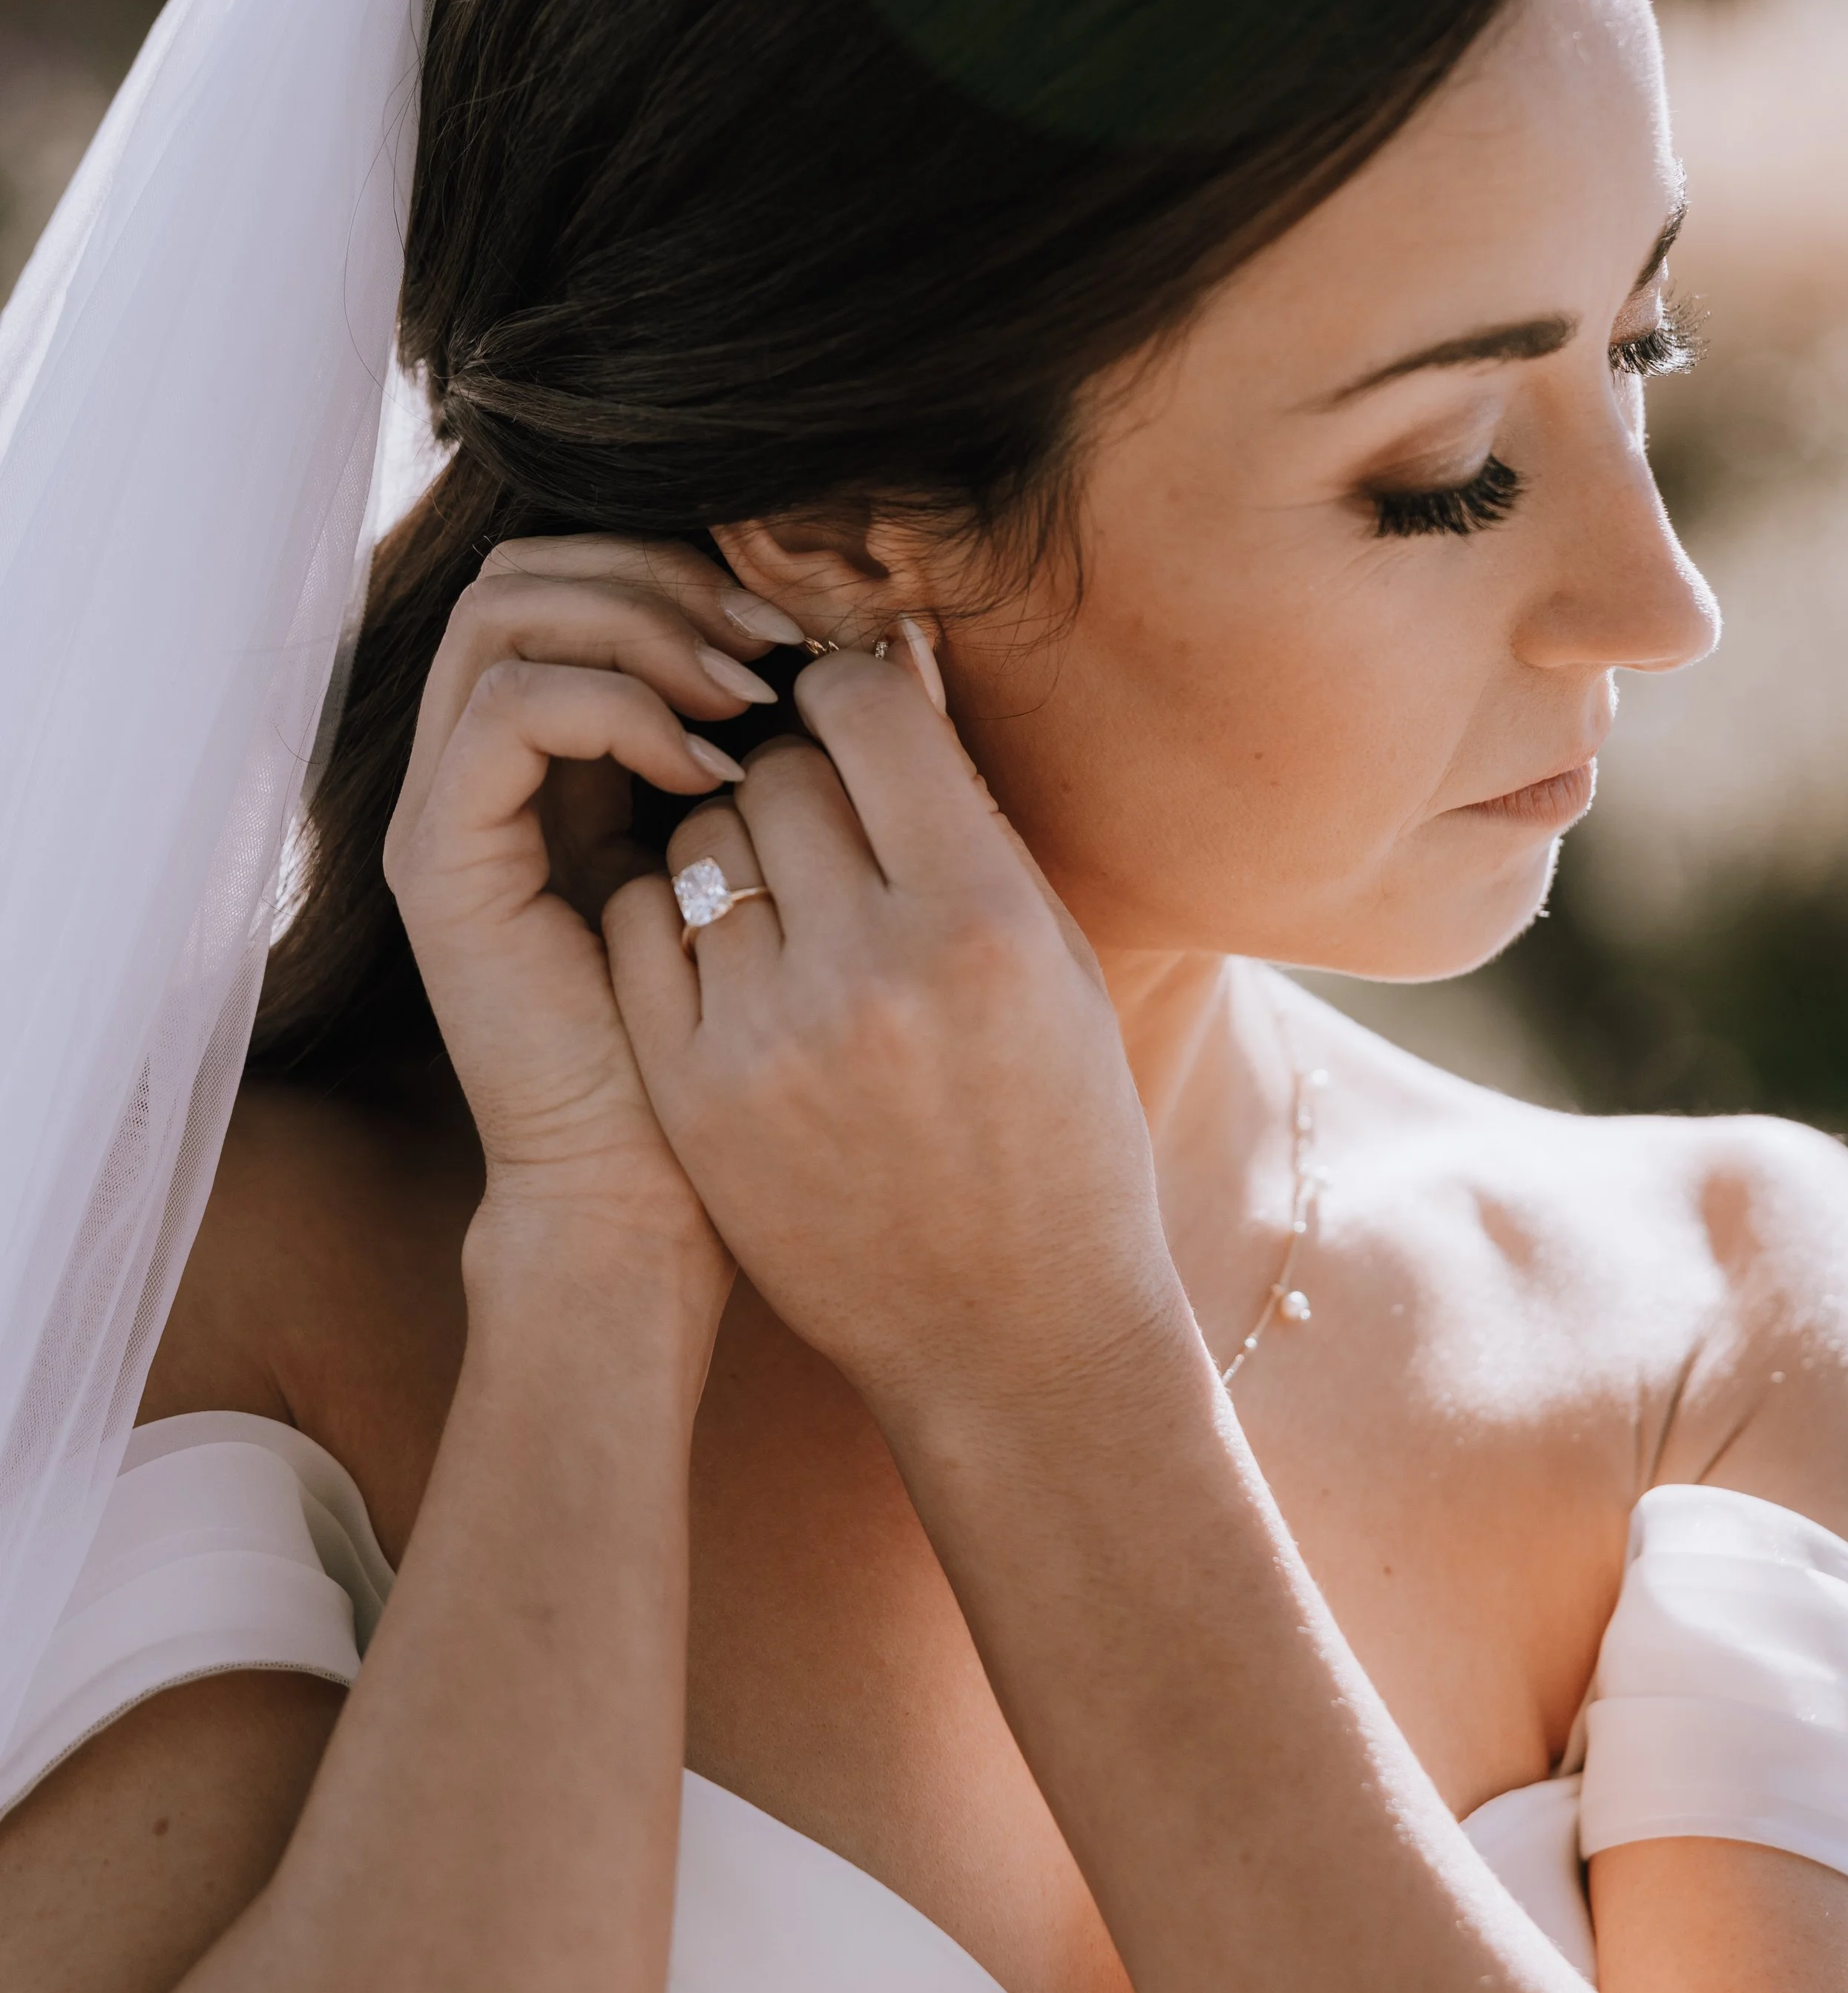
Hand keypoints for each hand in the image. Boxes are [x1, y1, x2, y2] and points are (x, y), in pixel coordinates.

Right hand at [382, 535, 795, 1260]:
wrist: (652, 1203)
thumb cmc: (740, 1052)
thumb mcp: (772, 866)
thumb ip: (781, 753)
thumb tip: (878, 636)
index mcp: (552, 763)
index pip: (577, 581)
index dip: (686, 571)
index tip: (801, 634)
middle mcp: (475, 772)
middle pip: (525, 570)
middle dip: (659, 577)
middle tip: (772, 647)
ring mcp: (445, 812)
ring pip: (502, 613)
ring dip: (641, 627)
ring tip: (747, 700)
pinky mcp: (440, 864)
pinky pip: (507, 711)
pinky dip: (615, 707)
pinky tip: (708, 771)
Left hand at [605, 651, 1189, 1430]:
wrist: (1008, 1330)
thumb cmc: (1058, 1130)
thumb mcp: (1053, 960)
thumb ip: (967, 815)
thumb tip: (890, 661)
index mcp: (984, 922)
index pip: (866, 709)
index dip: (855, 690)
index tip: (858, 710)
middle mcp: (870, 970)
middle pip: (779, 769)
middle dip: (800, 771)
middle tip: (832, 818)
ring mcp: (767, 1036)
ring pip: (702, 842)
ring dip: (739, 845)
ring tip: (795, 901)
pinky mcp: (694, 1090)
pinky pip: (644, 926)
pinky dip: (679, 917)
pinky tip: (735, 954)